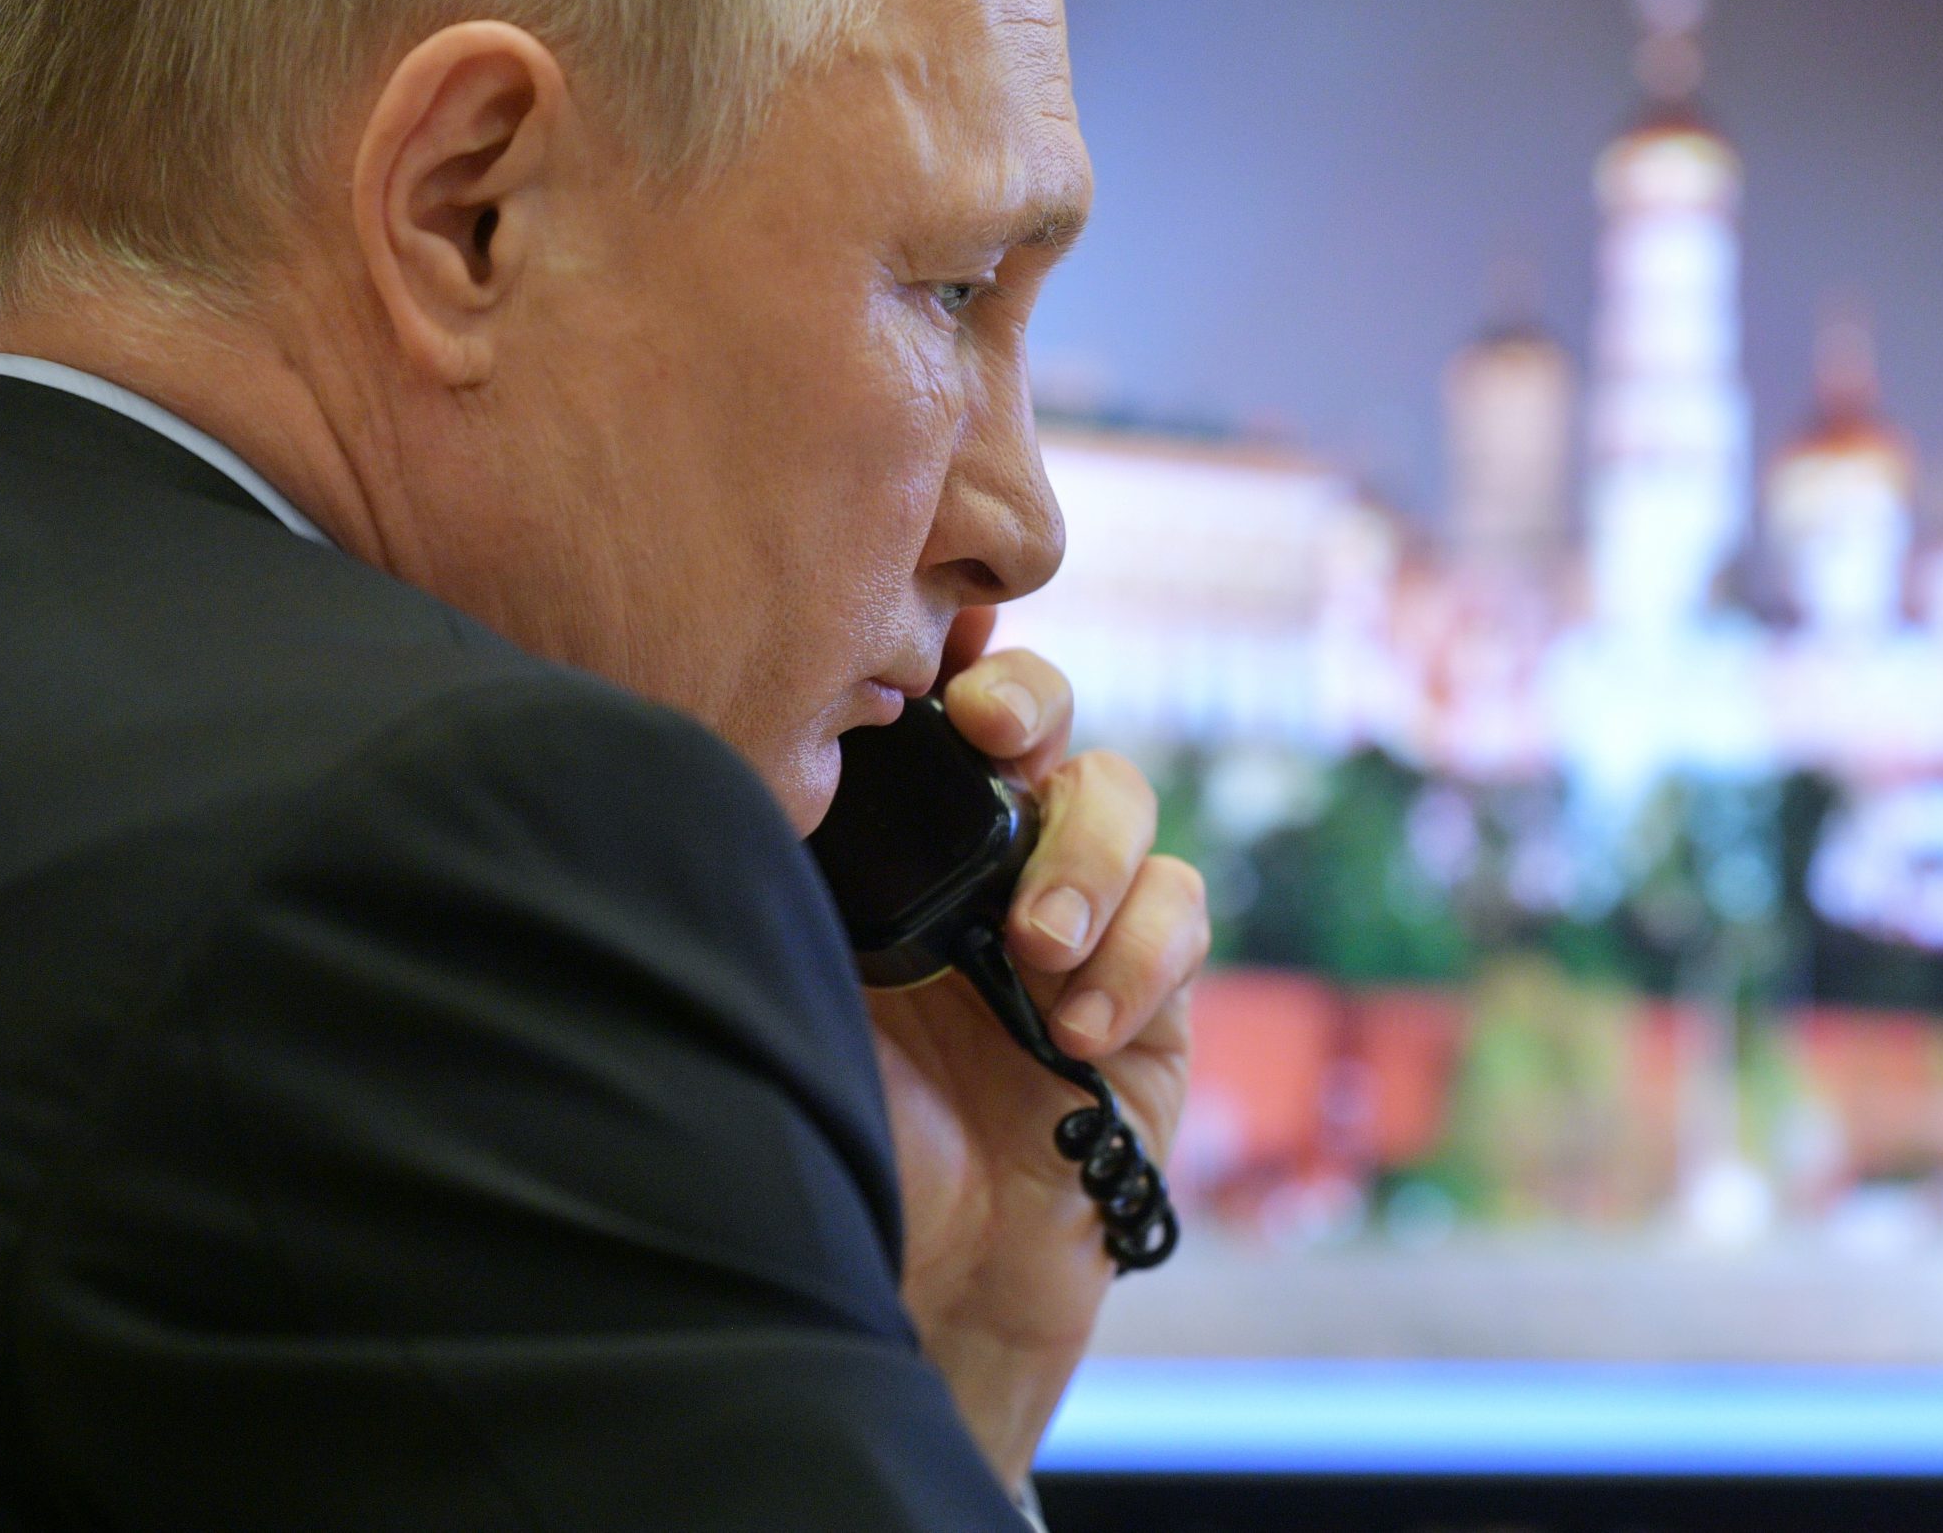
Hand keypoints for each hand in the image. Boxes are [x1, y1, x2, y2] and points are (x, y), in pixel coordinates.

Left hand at [861, 606, 1209, 1486]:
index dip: (948, 653)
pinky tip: (1081, 1024)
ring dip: (1087, 855)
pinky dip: (1139, 950)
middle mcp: (987, 860)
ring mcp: (1079, 920)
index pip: (930, 708)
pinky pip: (1180, 911)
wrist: (919, 1289)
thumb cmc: (832, 1143)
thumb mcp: (784, 990)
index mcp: (891, 843)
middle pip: (1042, 715)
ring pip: (1121, 796)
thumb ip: (791, 878)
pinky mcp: (1156, 995)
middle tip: (991, 734)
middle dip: (1029, 704)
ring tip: (1036, 949)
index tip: (929, 659)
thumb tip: (762, 752)